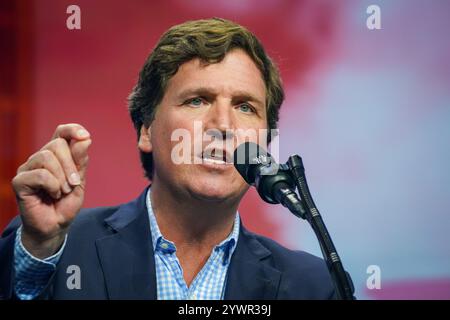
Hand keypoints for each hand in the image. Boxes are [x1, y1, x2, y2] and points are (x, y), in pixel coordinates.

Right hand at [12, 124, 91, 258]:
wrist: (56, 226)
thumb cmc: (66, 203)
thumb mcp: (79, 181)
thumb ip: (81, 160)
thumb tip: (85, 138)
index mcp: (55, 156)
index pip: (61, 132)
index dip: (72, 129)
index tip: (85, 136)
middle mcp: (39, 158)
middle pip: (57, 144)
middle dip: (71, 165)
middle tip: (74, 183)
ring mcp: (28, 168)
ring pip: (47, 157)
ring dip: (62, 177)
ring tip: (63, 191)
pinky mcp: (20, 181)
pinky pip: (40, 174)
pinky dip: (53, 185)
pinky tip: (52, 194)